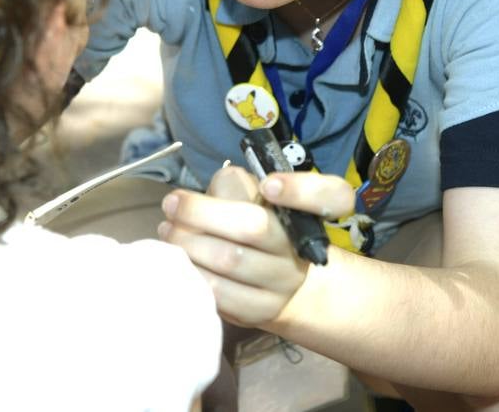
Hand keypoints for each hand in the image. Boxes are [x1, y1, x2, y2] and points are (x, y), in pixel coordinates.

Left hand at [158, 165, 351, 327]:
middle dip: (202, 212)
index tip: (269, 186)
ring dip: (188, 243)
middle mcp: (298, 249)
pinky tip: (175, 261)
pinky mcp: (258, 312)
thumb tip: (217, 186)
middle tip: (171, 203)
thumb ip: (239, 185)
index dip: (300, 190)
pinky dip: (191, 273)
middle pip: (254, 227)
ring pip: (230, 261)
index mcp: (307, 215)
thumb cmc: (261, 229)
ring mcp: (281, 285)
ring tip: (167, 230)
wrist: (285, 288)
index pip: (332, 196)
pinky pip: (218, 294)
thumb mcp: (258, 199)